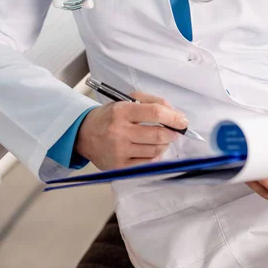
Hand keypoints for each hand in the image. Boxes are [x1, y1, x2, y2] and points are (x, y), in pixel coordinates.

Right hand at [74, 91, 188, 170]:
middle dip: (172, 134)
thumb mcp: (127, 101)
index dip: (174, 117)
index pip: (155, 113)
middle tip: (174, 132)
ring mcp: (119, 151)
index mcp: (122, 111)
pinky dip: (155, 156)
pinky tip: (151, 150)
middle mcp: (119, 131)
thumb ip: (153, 102)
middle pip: (158, 135)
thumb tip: (176, 114)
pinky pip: (148, 163)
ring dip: (164, 144)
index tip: (183, 121)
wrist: (84, 134)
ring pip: (155, 150)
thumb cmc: (110, 116)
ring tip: (160, 139)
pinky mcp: (119, 166)